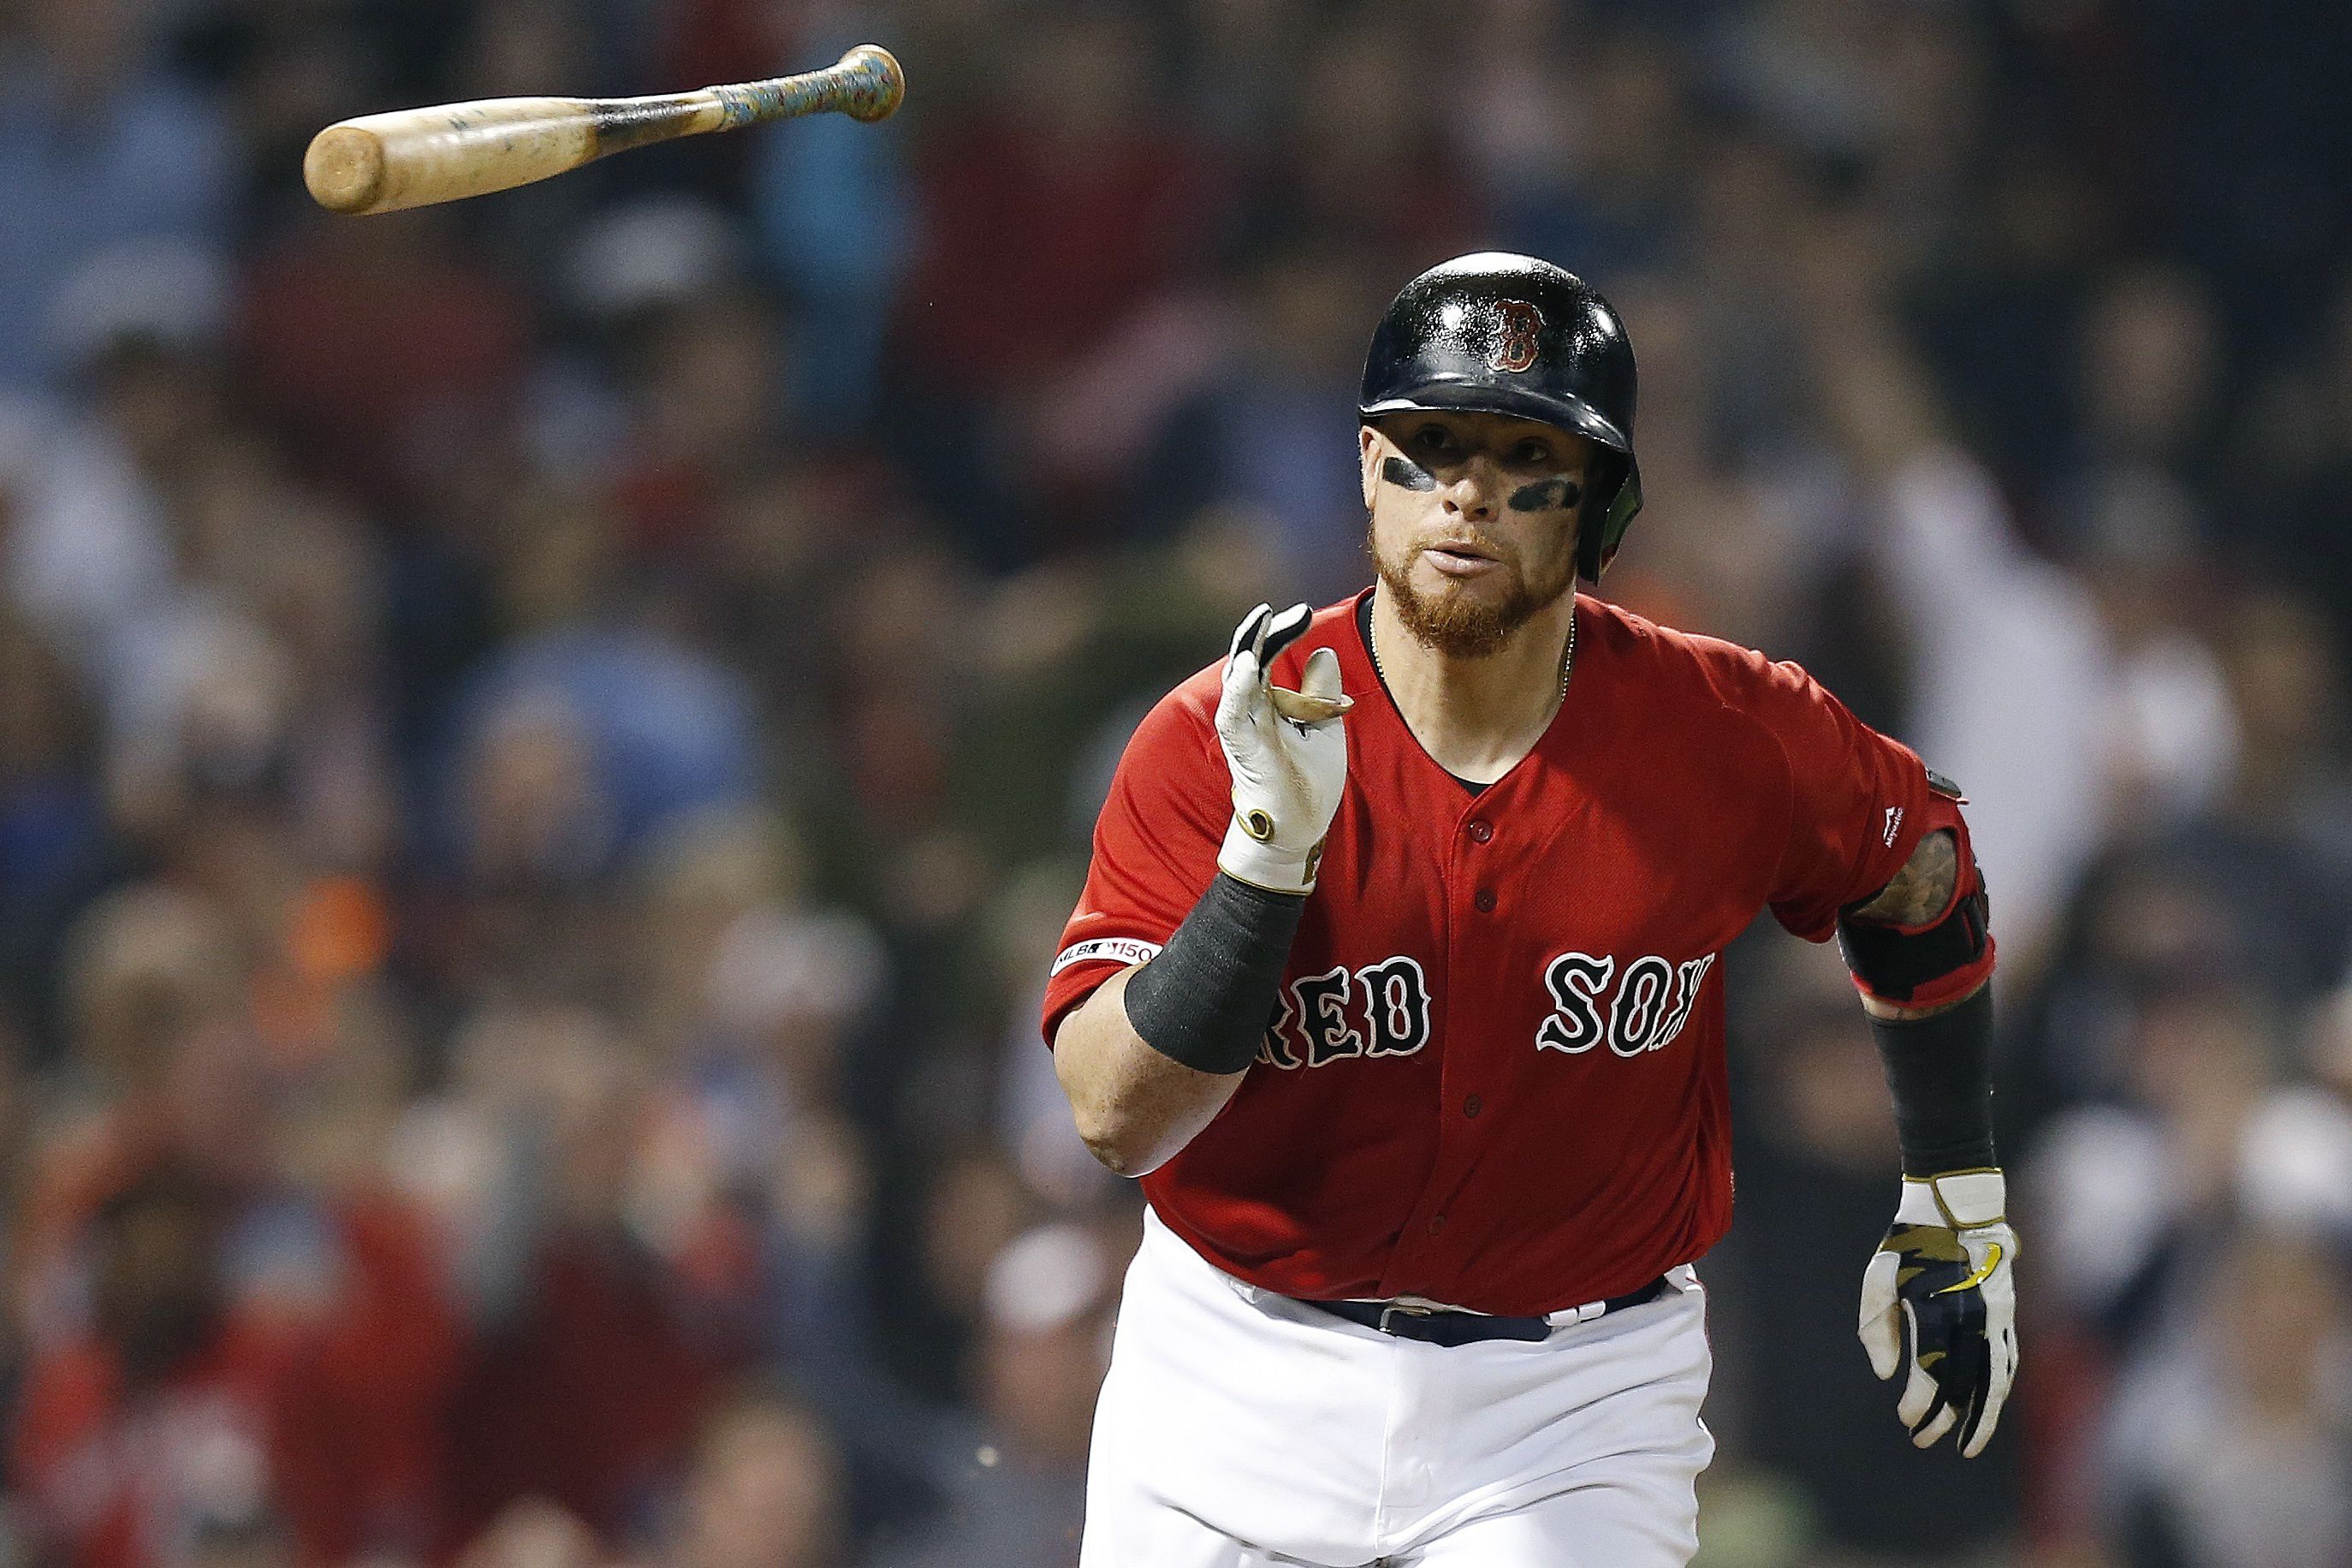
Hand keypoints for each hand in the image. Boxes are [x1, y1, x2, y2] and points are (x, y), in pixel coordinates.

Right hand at [1215, 603, 1349, 894]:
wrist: (1298, 830)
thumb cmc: (1306, 784)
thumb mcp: (1323, 728)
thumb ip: (1320, 693)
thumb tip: (1324, 652)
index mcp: (1266, 704)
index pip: (1267, 656)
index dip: (1282, 632)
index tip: (1305, 613)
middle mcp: (1250, 712)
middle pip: (1251, 659)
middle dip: (1270, 631)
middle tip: (1298, 612)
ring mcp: (1244, 730)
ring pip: (1237, 680)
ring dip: (1249, 648)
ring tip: (1264, 619)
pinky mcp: (1244, 749)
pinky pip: (1234, 714)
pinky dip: (1240, 688)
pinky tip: (1251, 663)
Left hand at [1858, 1169, 2018, 1457]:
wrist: (1958, 1207)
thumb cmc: (1908, 1243)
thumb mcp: (1879, 1280)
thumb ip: (1878, 1330)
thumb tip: (1886, 1376)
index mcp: (1937, 1312)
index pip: (1931, 1376)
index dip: (1919, 1404)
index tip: (1904, 1419)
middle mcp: (1971, 1321)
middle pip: (1964, 1387)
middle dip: (1945, 1420)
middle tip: (1923, 1442)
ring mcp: (1995, 1319)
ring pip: (1995, 1382)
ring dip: (1983, 1417)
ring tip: (1969, 1444)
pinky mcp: (2007, 1314)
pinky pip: (2008, 1361)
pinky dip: (1999, 1389)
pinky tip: (1989, 1405)